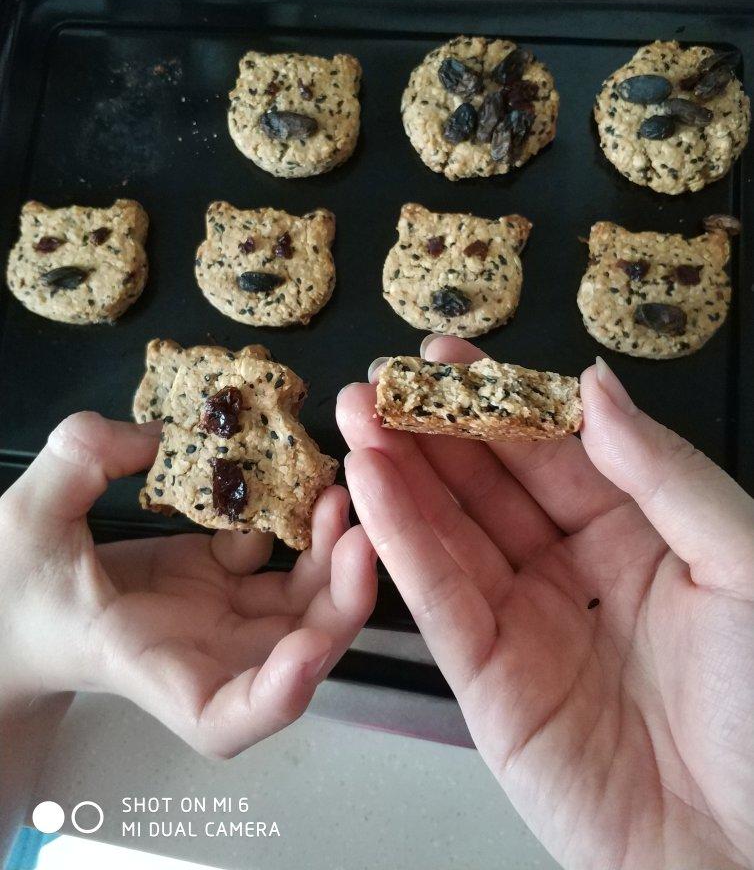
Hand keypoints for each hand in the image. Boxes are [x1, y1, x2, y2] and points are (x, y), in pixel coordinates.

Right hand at [0, 412, 375, 757]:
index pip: (222, 719)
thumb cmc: (11, 589)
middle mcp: (203, 652)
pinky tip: (306, 485)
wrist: (15, 603)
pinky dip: (299, 529)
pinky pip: (277, 559)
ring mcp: (219, 614)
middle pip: (292, 659)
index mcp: (151, 667)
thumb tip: (154, 434)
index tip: (308, 650)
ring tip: (340, 499)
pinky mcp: (222, 577)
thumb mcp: (25, 519)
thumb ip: (76, 462)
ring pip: (300, 605)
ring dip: (332, 561)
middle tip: (360, 540)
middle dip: (338, 607)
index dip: (276, 697)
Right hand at [338, 336, 753, 869]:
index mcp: (636, 531)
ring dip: (398, 472)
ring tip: (357, 415)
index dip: (497, 398)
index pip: (550, 448)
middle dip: (430, 428)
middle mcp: (573, 568)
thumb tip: (593, 383)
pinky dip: (400, 541)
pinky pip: (439, 597)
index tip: (445, 353)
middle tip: (379, 378)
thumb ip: (664, 469)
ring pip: (449, 532)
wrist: (742, 848)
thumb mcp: (742, 562)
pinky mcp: (486, 679)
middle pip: (487, 483)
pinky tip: (369, 485)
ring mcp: (525, 621)